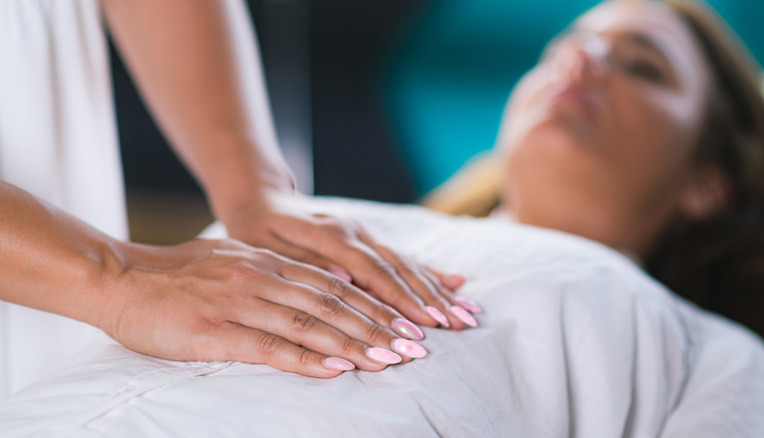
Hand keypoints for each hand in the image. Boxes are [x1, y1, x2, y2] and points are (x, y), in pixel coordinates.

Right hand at [97, 238, 430, 377]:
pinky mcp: (215, 331)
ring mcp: (240, 302)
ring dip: (354, 343)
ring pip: (309, 324)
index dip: (374, 305)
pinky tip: (336, 368)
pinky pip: (269, 346)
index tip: (407, 323)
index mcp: (268, 261)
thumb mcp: (234, 259)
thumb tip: (323, 284)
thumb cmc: (179, 274)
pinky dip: (307, 358)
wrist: (122, 277)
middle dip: (378, 325)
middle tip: (415, 345)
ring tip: (389, 358)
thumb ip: (278, 271)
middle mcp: (262, 277)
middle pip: (332, 304)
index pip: (334, 286)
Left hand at [220, 192, 479, 329]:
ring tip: (465, 313)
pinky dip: (430, 272)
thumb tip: (344, 283)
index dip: (399, 300)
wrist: (260, 197)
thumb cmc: (257, 229)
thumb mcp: (266, 247)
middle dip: (430, 299)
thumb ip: (306, 264)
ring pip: (407, 263)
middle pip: (399, 268)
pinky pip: (403, 256)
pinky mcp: (368, 237)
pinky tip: (456, 283)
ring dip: (437, 290)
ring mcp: (364, 233)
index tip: (423, 325)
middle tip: (457, 326)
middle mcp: (354, 232)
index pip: (372, 272)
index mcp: (330, 235)